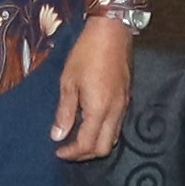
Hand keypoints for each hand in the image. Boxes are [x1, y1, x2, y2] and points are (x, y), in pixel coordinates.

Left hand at [52, 11, 133, 162]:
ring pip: (113, 138)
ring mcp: (124, 105)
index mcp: (99, 109)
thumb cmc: (86, 53)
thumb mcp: (68, 81)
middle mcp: (116, 111)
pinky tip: (90, 123)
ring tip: (77, 138)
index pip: (87, 144)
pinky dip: (103, 132)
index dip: (71, 153)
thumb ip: (64, 111)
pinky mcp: (127, 98)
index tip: (57, 151)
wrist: (112, 31)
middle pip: (104, 148)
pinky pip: (117, 125)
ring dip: (95, 144)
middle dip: (85, 154)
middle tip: (68, 149)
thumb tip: (57, 136)